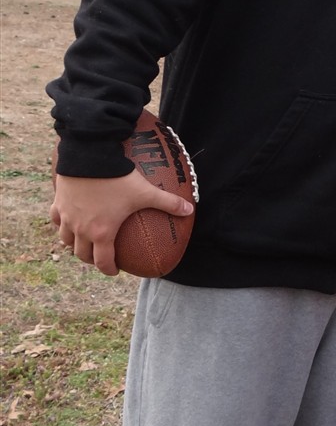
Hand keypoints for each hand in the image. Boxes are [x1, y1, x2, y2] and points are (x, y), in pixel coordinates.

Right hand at [50, 170, 193, 276]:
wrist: (90, 155)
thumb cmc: (119, 177)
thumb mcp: (146, 191)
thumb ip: (168, 202)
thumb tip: (190, 209)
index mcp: (102, 233)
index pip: (103, 262)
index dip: (110, 270)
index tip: (115, 270)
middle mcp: (81, 229)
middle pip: (82, 255)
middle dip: (92, 259)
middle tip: (101, 257)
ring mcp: (66, 217)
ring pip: (65, 240)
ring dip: (74, 244)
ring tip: (83, 242)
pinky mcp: (58, 202)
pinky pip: (55, 220)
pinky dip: (61, 224)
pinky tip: (67, 220)